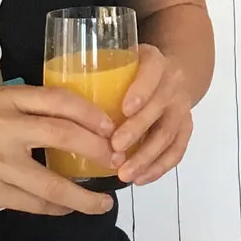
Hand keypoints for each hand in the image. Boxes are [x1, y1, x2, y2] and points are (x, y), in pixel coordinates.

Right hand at [0, 86, 118, 217]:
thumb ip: (28, 111)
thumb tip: (79, 124)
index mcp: (8, 101)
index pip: (59, 100)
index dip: (91, 114)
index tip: (113, 128)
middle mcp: (5, 128)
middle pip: (63, 136)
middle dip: (97, 151)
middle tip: (117, 162)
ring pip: (52, 183)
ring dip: (83, 196)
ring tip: (104, 203)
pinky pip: (34, 203)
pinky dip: (56, 208)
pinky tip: (68, 209)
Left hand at [110, 43, 193, 185]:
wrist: (169, 76)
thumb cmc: (132, 72)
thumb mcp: (118, 61)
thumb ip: (96, 73)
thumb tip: (55, 98)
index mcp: (154, 61)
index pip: (152, 71)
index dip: (141, 89)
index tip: (124, 109)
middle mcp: (173, 82)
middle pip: (160, 107)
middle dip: (138, 129)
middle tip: (115, 147)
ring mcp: (182, 107)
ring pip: (169, 133)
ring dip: (147, 156)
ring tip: (124, 174)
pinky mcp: (186, 127)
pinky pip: (177, 150)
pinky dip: (159, 167)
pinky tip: (140, 179)